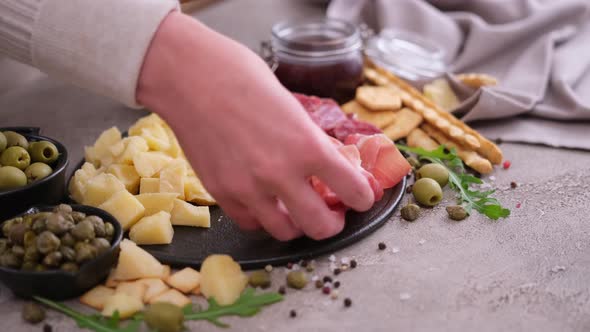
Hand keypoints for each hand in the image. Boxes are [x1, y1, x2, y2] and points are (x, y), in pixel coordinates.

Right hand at [137, 12, 373, 239]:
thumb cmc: (242, 78)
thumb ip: (310, 142)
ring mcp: (248, 188)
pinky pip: (251, 222)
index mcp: (307, 145)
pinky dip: (263, 218)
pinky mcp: (221, 193)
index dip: (364, 198)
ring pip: (284, 232)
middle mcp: (280, 173)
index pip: (353, 189)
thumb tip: (327, 164)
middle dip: (332, 224)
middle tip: (332, 217)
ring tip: (295, 211)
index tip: (363, 198)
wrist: (190, 76)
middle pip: (320, 227)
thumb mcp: (292, 108)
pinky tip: (264, 202)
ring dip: (296, 225)